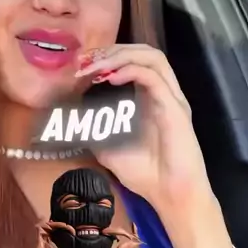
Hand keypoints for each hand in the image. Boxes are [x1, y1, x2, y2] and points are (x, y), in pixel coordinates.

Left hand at [76, 44, 212, 215]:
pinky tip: (111, 78)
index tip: (82, 64)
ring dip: (121, 56)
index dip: (108, 56)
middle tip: (85, 61)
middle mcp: (164, 92)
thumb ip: (95, 128)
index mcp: (151, 97)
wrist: (171, 197)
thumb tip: (72, 116)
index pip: (134, 60)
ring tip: (97, 66)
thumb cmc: (146, 174)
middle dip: (112, 51)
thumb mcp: (109, 148)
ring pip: (153, 57)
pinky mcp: (176, 109)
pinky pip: (154, 78)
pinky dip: (131, 71)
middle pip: (144, 51)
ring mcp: (172, 98)